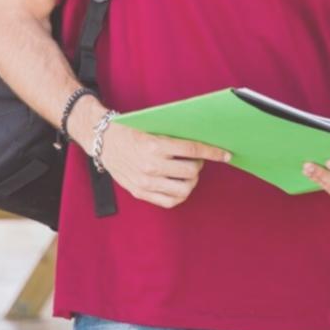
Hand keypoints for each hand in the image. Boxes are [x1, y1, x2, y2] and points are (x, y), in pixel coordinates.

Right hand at [94, 120, 231, 209]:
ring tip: (187, 173)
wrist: (103, 141)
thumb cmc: (131, 130)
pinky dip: (180, 195)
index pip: (193, 150)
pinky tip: (179, 184)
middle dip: (199, 165)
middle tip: (195, 160)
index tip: (226, 154)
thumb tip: (205, 142)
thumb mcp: (153, 128)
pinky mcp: (140, 192)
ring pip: (184, 189)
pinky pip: (169, 201)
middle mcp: (151, 165)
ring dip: (191, 181)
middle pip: (191, 171)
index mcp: (155, 146)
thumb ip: (176, 137)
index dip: (213, 152)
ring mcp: (145, 182)